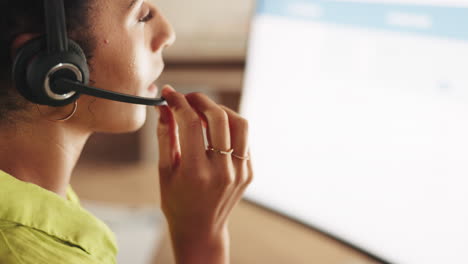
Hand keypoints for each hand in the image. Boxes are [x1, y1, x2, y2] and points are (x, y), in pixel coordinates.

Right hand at [155, 85, 253, 263]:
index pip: (190, 123)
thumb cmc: (177, 202)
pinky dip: (230, 127)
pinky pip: (243, 139)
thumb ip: (165, 136)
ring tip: (204, 111)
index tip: (169, 94)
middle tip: (187, 97)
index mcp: (196, 172)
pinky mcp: (249, 172)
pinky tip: (216, 129)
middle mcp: (222, 171)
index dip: (178, 103)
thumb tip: (162, 107)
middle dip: (201, 100)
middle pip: (219, 118)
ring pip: (239, 123)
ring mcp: (240, 172)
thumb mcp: (164, 172)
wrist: (201, 229)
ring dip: (221, 110)